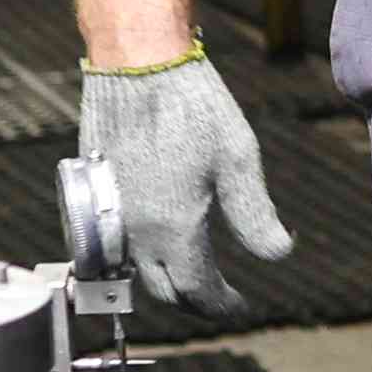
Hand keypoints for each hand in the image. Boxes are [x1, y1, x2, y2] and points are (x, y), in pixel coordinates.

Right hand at [77, 51, 294, 310]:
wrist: (137, 65)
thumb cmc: (192, 107)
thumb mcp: (238, 160)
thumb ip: (255, 214)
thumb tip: (278, 254)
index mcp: (173, 229)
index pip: (197, 290)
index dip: (222, 305)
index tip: (242, 307)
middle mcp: (133, 231)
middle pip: (162, 289)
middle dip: (194, 300)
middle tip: (219, 297)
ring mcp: (108, 213)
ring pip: (132, 270)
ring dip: (162, 280)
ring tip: (191, 274)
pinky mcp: (93, 193)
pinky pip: (111, 244)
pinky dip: (135, 257)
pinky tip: (156, 242)